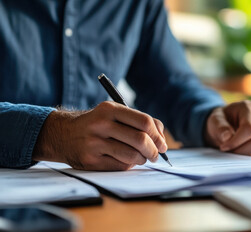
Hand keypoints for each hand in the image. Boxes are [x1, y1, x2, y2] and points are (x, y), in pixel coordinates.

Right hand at [33, 101, 167, 170]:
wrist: (63, 134)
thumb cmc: (97, 124)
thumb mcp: (114, 113)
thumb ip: (139, 121)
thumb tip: (162, 140)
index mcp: (110, 109)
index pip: (144, 122)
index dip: (158, 135)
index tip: (162, 144)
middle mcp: (101, 124)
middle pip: (140, 139)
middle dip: (154, 150)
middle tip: (156, 155)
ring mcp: (94, 143)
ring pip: (132, 156)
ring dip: (142, 159)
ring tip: (141, 158)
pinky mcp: (90, 160)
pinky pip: (120, 166)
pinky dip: (129, 165)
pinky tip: (126, 161)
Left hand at [204, 100, 250, 156]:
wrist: (222, 127)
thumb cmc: (218, 122)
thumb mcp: (214, 121)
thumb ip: (219, 128)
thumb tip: (227, 137)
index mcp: (248, 107)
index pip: (250, 128)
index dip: (237, 141)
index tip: (223, 147)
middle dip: (243, 150)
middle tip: (229, 152)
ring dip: (250, 155)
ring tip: (235, 152)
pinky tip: (242, 153)